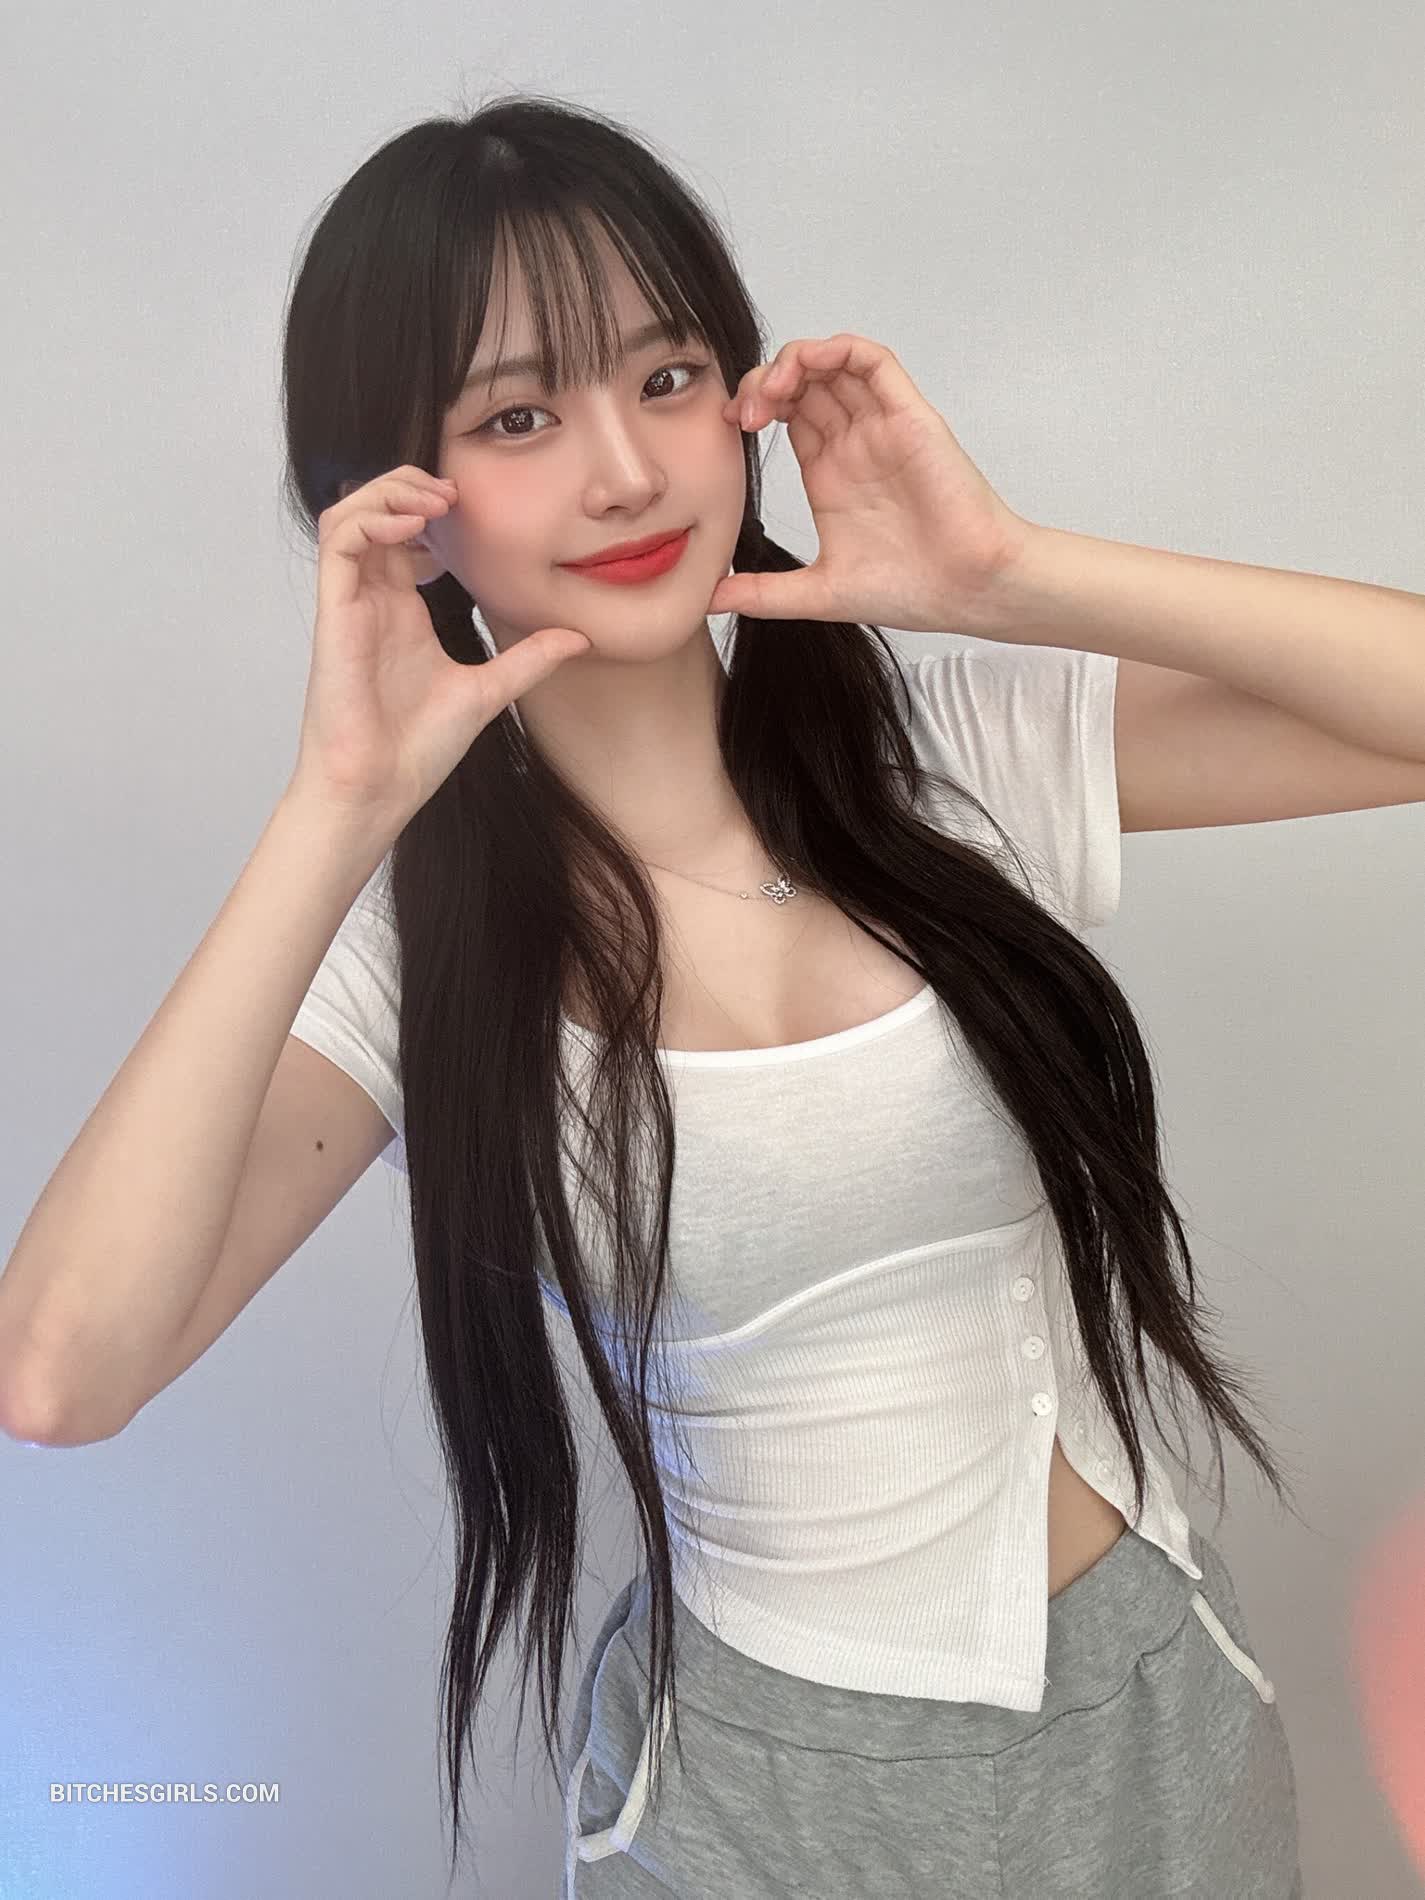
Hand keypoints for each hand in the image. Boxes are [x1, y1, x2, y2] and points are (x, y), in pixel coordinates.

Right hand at [291, 466, 589, 825]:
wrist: (380, 789)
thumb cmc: (416, 749)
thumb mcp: (490, 690)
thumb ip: (529, 659)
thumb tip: (578, 638)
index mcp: (401, 609)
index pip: (404, 534)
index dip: (431, 508)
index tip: (473, 510)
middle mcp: (372, 599)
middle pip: (374, 512)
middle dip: (409, 486)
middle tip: (454, 494)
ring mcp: (351, 603)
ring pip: (347, 514)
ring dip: (388, 493)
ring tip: (434, 500)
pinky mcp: (335, 613)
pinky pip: (338, 542)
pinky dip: (370, 518)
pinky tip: (411, 526)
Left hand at [708, 334, 1032, 636]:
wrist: (968, 590)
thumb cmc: (911, 590)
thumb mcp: (818, 595)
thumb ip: (764, 594)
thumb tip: (710, 601)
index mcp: (831, 473)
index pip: (786, 414)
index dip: (752, 407)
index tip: (727, 428)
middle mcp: (854, 443)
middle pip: (803, 382)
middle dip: (763, 383)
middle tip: (742, 413)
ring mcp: (881, 426)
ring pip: (832, 363)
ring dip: (792, 362)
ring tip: (768, 393)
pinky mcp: (909, 416)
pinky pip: (872, 361)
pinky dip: (836, 350)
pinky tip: (805, 368)